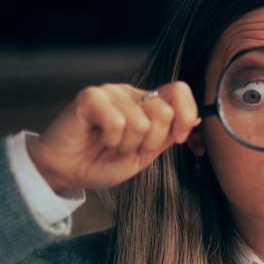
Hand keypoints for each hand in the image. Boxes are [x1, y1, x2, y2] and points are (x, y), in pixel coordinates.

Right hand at [26, 82, 199, 191]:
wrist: (67, 172)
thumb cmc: (102, 163)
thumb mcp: (145, 154)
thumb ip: (167, 136)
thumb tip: (195, 119)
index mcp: (146, 103)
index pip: (179, 90)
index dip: (186, 115)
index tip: (178, 138)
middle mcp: (130, 93)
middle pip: (164, 110)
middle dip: (152, 141)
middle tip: (130, 147)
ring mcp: (110, 93)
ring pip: (141, 121)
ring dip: (127, 144)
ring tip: (111, 145)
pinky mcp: (90, 97)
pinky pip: (117, 121)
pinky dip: (111, 139)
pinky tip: (99, 138)